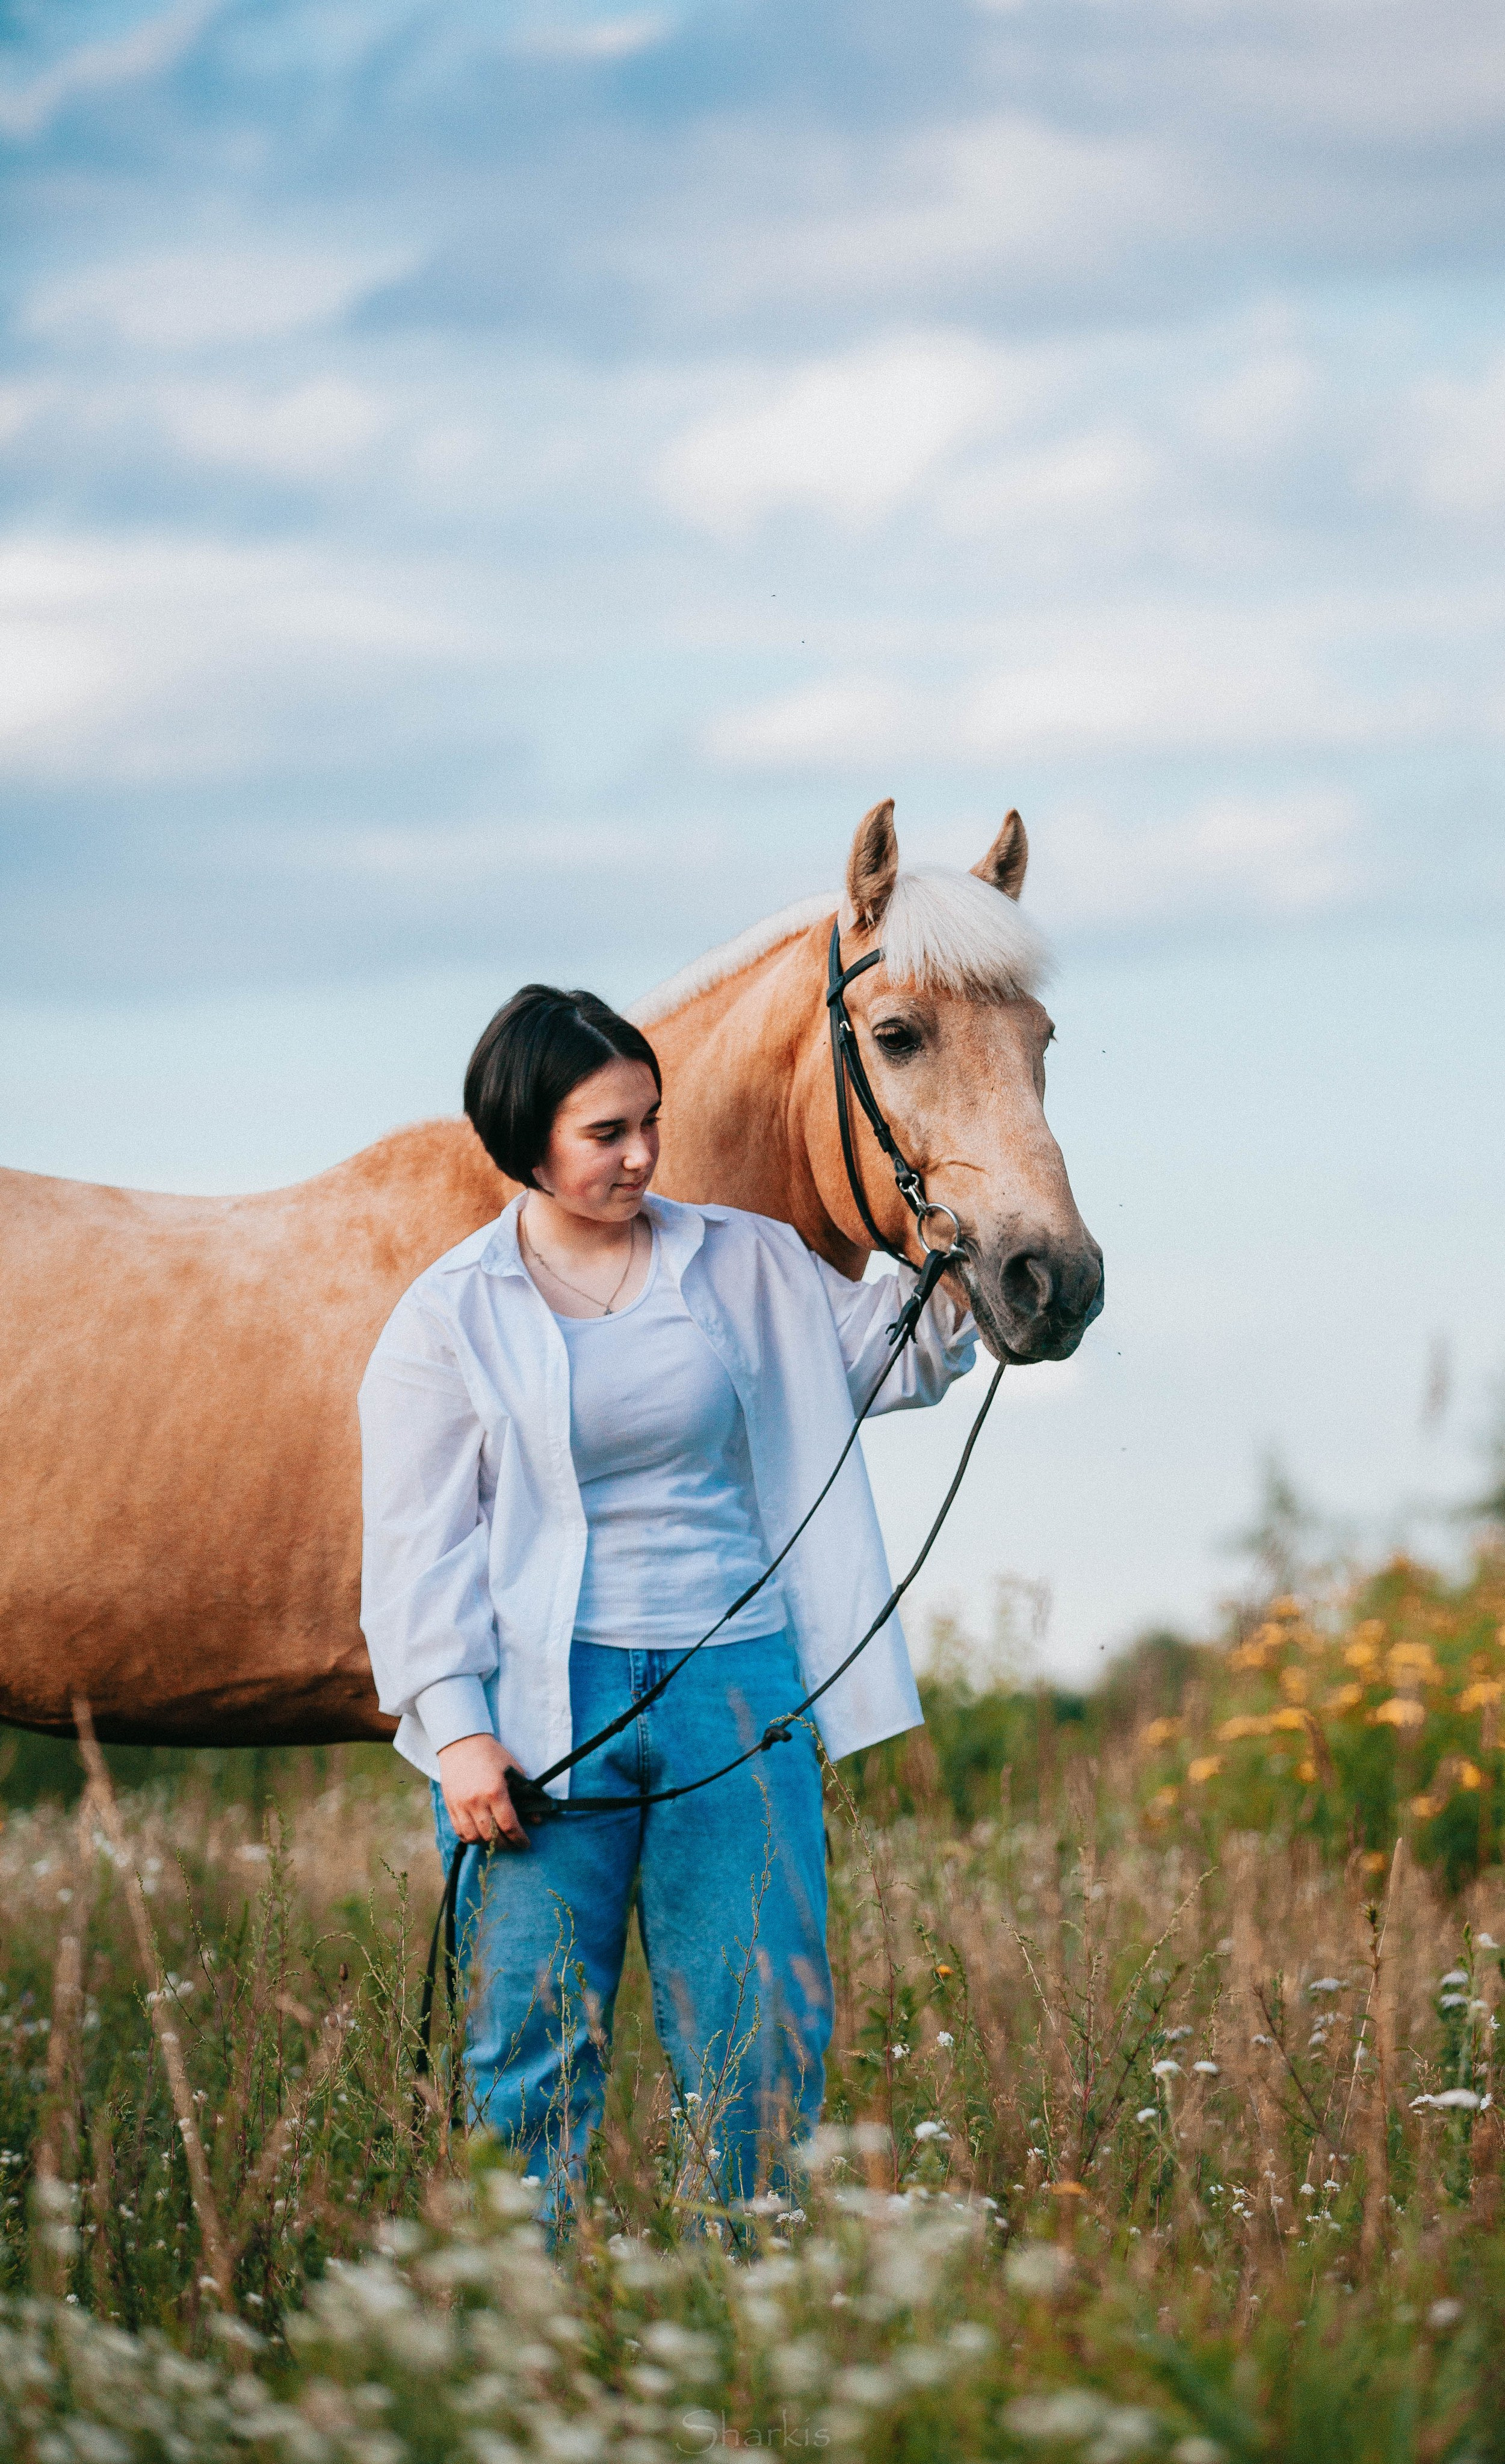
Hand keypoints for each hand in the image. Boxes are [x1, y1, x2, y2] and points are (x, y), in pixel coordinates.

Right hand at [437, 1732, 531, 1849]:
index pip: (509, 1825)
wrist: (462, 1743)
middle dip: (506, 1844)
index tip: (525, 1843)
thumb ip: (525, 1795)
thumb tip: (536, 1818)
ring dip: (488, 1843)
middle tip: (513, 1843)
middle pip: (492, 1836)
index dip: (519, 1839)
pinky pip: (460, 1832)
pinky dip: (471, 1838)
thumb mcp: (513, 1770)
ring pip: (474, 1838)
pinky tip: (480, 1835)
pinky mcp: (451, 1806)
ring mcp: (461, 1806)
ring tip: (497, 1840)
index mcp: (495, 1792)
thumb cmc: (491, 1754)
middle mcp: (476, 1801)